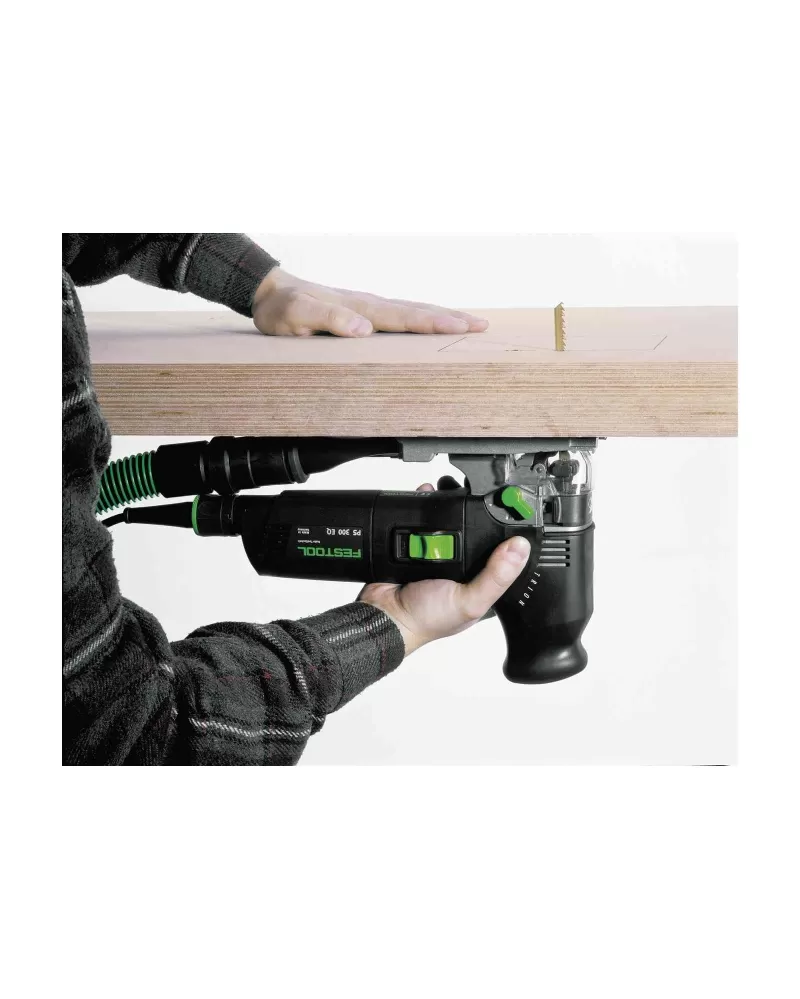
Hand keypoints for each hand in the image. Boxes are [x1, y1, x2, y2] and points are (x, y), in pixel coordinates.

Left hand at [251, 267, 488, 337]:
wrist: (271, 293)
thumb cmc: (282, 308)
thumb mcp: (296, 316)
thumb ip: (327, 319)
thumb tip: (363, 328)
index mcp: (359, 308)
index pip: (404, 317)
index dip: (434, 322)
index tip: (462, 326)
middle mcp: (369, 305)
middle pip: (417, 310)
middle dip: (451, 318)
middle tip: (482, 325)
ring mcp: (368, 308)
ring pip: (412, 312)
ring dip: (441, 317)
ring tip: (469, 323)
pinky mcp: (364, 313)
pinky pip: (400, 317)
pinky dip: (422, 319)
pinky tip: (431, 325)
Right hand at [358, 483, 529, 656]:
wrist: (382, 614)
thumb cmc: (424, 619)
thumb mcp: (469, 602)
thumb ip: (496, 577)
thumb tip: (520, 548)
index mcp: (481, 582)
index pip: (502, 553)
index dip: (508, 534)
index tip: (512, 508)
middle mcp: (462, 567)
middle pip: (476, 531)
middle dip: (477, 512)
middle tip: (479, 495)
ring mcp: (439, 554)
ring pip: (451, 520)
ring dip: (450, 503)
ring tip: (450, 489)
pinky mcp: (416, 544)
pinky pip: (425, 518)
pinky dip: (425, 504)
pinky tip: (429, 493)